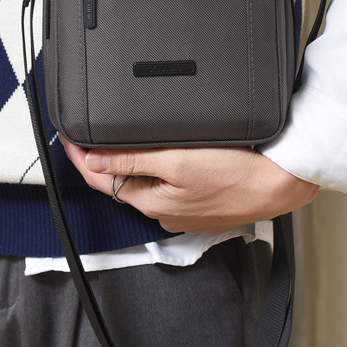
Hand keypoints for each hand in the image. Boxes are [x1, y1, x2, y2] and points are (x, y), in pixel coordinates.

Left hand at [60, 137, 318, 233]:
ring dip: (129, 165)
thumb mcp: (177, 160)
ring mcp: (182, 211)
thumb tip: (95, 160)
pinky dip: (156, 172)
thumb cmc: (236, 172)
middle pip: (120, 182)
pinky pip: (167, 187)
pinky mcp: (200, 205)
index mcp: (151, 201)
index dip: (80, 157)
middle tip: (86, 135)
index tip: (67, 138)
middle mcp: (163, 211)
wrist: (279, 184)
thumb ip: (133, 160)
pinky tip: (161, 157)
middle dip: (101, 160)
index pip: (101, 179)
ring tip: (117, 142)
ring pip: (144, 184)